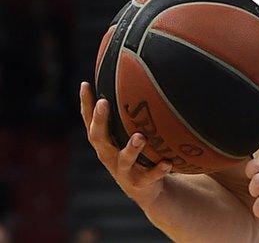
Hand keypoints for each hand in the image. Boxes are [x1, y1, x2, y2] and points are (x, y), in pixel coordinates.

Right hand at [80, 82, 171, 205]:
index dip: (85, 104)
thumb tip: (137, 74)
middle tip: (104, 102)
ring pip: (124, 160)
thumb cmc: (136, 153)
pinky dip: (159, 170)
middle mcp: (109, 155)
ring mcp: (124, 170)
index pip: (90, 120)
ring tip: (140, 137)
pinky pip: (149, 177)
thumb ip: (130, 113)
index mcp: (105, 142)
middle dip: (100, 121)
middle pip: (98, 138)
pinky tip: (169, 163)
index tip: (86, 83)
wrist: (146, 189)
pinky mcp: (140, 183)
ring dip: (131, 148)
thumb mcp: (128, 133)